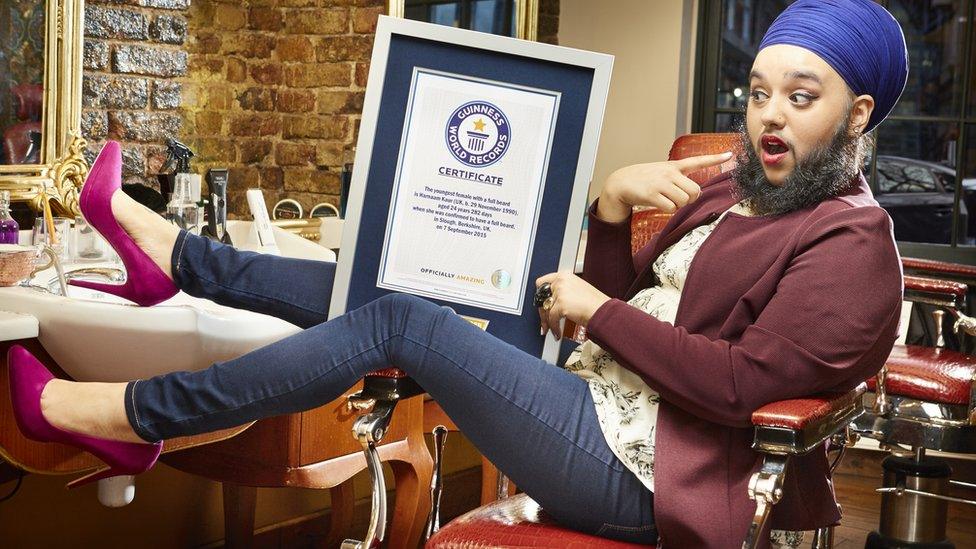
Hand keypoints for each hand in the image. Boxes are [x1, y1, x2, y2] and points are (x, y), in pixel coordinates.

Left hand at [535, 271, 610, 339]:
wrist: (603, 311)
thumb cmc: (595, 303)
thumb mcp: (577, 290)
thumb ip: (563, 292)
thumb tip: (551, 302)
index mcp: (564, 275)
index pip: (543, 282)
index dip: (541, 296)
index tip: (541, 304)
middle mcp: (561, 281)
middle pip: (541, 297)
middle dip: (542, 311)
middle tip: (544, 321)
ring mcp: (560, 292)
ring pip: (545, 309)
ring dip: (547, 321)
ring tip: (550, 328)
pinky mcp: (561, 304)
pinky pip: (551, 319)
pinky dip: (554, 328)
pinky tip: (557, 332)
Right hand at [598, 152, 732, 221]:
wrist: (620, 183)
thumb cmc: (642, 180)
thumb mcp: (661, 172)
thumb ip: (677, 178)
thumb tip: (692, 194)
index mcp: (674, 166)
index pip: (698, 161)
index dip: (715, 159)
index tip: (729, 155)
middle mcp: (670, 172)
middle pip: (695, 191)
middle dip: (689, 199)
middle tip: (678, 199)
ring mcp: (661, 183)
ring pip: (684, 201)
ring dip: (677, 206)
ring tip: (666, 200)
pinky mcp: (653, 193)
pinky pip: (671, 208)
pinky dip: (667, 210)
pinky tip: (658, 204)